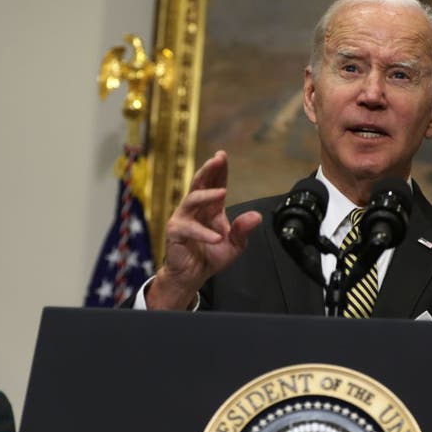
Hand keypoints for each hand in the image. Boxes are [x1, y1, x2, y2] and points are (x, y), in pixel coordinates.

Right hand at [147, 150, 260, 308]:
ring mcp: (183, 218)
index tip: (222, 155)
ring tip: (222, 192)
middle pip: (199, 183)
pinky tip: (216, 238)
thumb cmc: (211, 256)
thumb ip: (243, 230)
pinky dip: (203, 233)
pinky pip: (188, 228)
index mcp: (211, 208)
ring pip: (192, 199)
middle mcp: (195, 209)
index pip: (215, 183)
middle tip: (217, 159)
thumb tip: (256, 216)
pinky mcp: (175, 232)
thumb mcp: (235, 244)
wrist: (193, 275)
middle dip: (208, 170)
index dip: (219, 169)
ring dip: (207, 194)